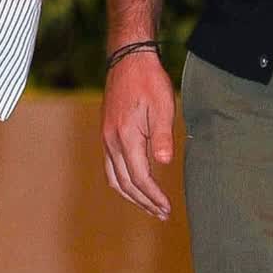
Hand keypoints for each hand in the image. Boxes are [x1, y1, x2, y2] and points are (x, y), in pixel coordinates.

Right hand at [101, 49, 175, 219]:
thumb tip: (164, 163)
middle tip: (161, 213)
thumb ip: (162, 136)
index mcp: (126, 136)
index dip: (153, 196)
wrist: (127, 59)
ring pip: (114, 178)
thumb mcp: (162, 105)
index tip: (166, 207)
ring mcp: (106, 139)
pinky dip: (122, 182)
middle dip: (144, 201)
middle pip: (125, 183)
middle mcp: (111, 141)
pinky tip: (134, 185)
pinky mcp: (106, 134)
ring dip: (131, 196)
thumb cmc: (149, 81)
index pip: (139, 177)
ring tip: (148, 206)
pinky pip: (110, 167)